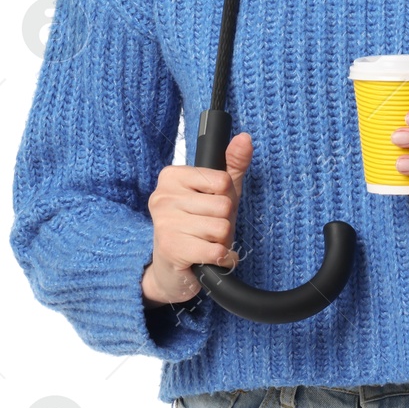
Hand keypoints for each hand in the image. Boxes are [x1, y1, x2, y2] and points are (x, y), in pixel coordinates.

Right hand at [142, 132, 252, 305]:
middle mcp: (163, 197)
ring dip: (221, 242)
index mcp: (171, 176)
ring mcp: (165, 223)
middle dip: (224, 222)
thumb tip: (245, 138)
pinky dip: (219, 258)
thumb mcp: (217, 192)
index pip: (222, 180)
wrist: (172, 269)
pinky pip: (216, 250)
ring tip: (204, 243)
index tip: (209, 206)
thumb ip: (232, 163)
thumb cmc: (196, 225)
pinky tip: (205, 257)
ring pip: (221, 228)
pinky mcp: (171, 249)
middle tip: (206, 230)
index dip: (225, 198)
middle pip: (223, 206)